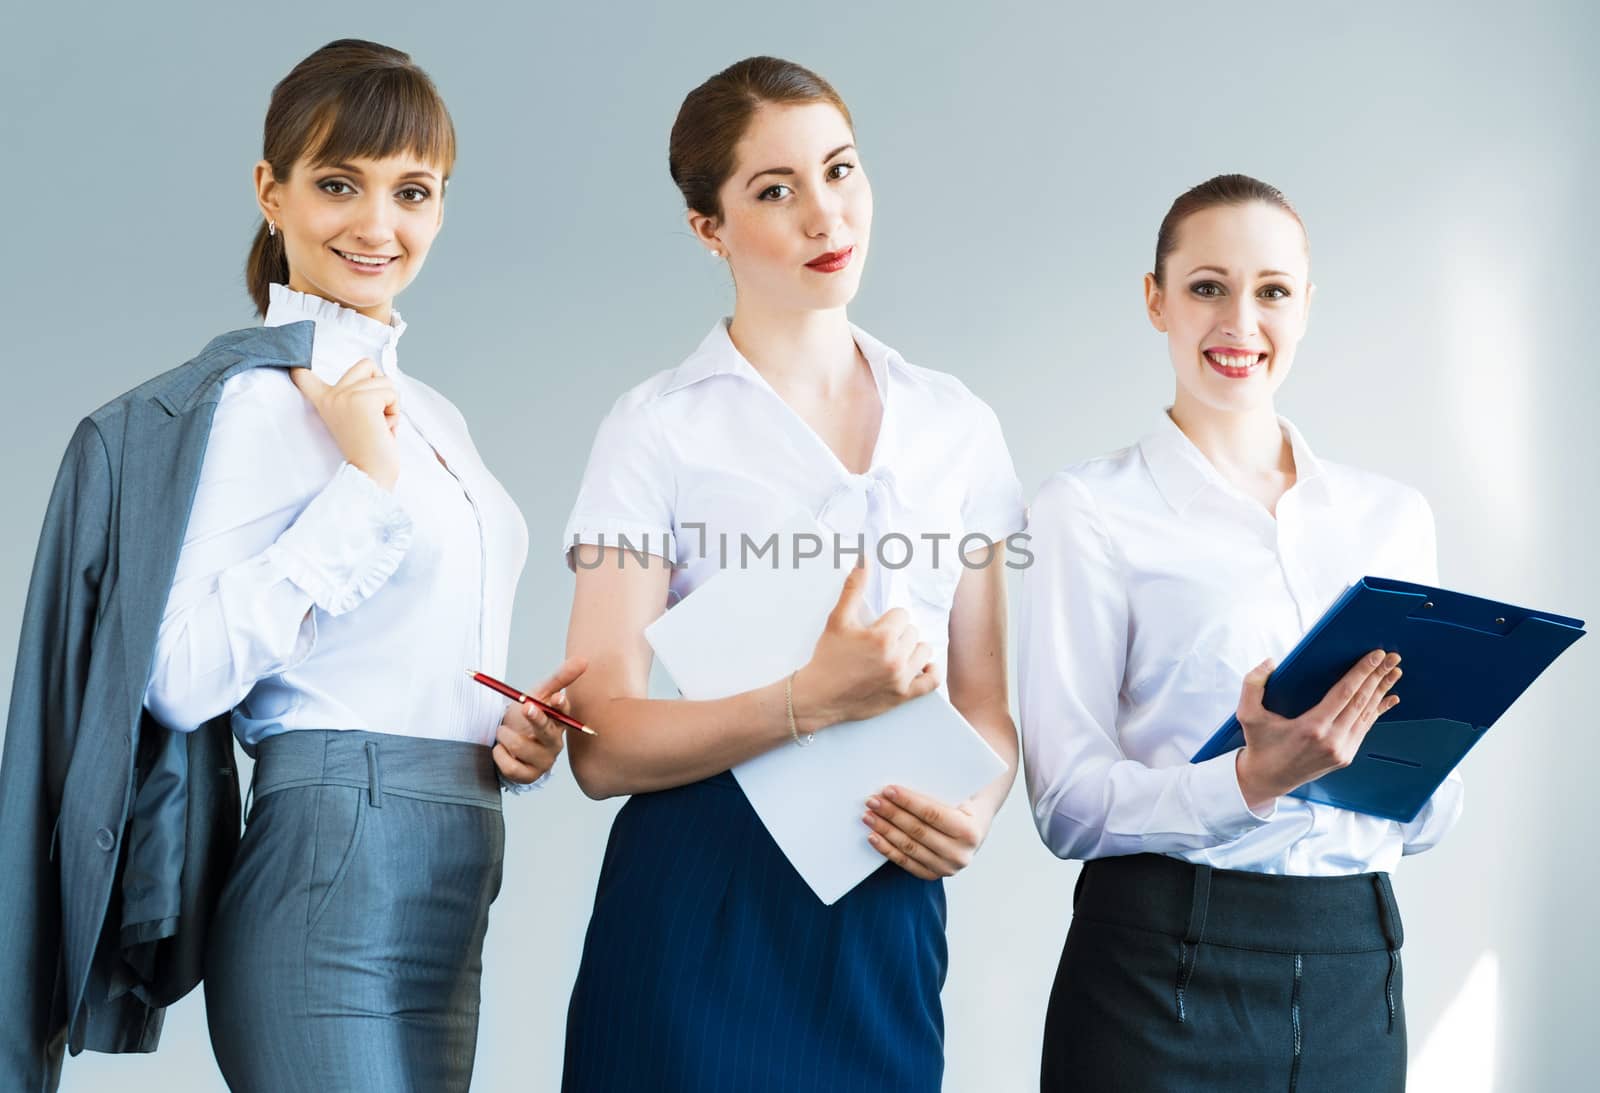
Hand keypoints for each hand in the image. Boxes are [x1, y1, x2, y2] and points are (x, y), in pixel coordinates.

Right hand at [290, 359, 401, 489]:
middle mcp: (331, 395)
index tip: (290, 366)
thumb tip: (377, 373)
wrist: (370, 475)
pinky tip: (385, 428)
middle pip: (367, 364)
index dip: (299, 368)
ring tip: (379, 425)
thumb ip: (357, 395)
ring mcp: (345, 396)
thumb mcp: (355, 416)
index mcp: (325, 401)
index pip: (304, 377)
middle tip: (375, 415)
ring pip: (386, 380)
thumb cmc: (369, 449)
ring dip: (392, 404)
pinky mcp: (363, 401)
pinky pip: (392, 393)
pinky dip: (395, 411)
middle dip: (382, 386)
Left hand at [492, 656, 587, 783]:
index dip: (561, 706)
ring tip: (502, 731)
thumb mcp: (538, 694)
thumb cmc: (526, 717)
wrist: (507, 741)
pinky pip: (510, 766)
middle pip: (547, 732)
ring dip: (504, 735)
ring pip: (521, 746)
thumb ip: (559, 678)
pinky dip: (499, 754)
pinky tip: (501, 749)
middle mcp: (554, 742)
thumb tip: (583, 659)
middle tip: (526, 707)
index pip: (564, 714)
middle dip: (536, 719)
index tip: (557, 698)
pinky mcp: (529, 776)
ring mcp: (543, 761)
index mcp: (558, 722)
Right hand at [792, 565, 940, 732]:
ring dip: (912, 650)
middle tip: (879, 643)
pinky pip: (932, 680)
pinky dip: (930, 671)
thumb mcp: (837, 620)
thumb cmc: (827, 658)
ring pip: (923, 651)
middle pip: (912, 632)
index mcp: (881, 637)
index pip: (901, 615)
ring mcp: (901, 679)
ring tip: (894, 654)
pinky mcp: (904, 696)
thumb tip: (864, 558)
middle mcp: (895, 658)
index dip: (887, 620)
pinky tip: (920, 666)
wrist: (818, 697)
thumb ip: (854, 588)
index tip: (874, 629)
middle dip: (898, 634)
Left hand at [862, 784, 990, 879]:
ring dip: (884, 830)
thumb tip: (898, 787)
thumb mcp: (961, 796)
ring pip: (909, 847)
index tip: (888, 790)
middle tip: (872, 801)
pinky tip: (873, 837)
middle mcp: (959, 854)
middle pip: (917, 831)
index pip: (932, 814)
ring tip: (868, 816)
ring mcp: (946, 868)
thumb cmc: (965, 806)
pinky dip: (887, 849)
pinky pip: (905, 862)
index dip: (908, 801)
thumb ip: (938, 791)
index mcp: (969, 831)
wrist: (977, 829)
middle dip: (891, 814)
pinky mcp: (933, 875)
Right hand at [1234, 649, 1402, 810]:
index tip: (1375, 656)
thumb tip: (1270, 663)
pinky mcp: (1345, 757)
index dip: (1362, 673)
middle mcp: (1331, 741)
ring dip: (1382, 691)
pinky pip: (1365, 728)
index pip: (1344, 694)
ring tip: (1394, 672)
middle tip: (1392, 657)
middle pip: (1361, 701)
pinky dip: (1378, 710)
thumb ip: (1252, 685)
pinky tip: (1389, 698)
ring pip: (1367, 714)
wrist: (1267, 779)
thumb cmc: (1259, 744)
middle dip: (1378, 677)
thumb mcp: (1247, 714)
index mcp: (1311, 728)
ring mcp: (1341, 751)